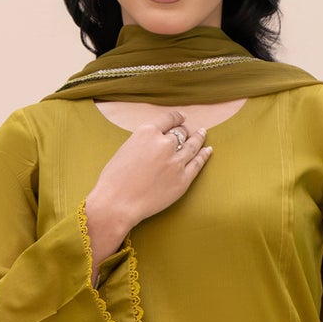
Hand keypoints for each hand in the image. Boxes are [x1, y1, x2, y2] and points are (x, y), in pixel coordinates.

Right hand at [83, 110, 212, 270]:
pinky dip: (204, 155)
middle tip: (188, 131)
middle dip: (184, 131)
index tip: (181, 118)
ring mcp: (176, 162)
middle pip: (181, 133)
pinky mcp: (182, 179)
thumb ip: (143, 142)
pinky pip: (197, 163)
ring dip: (198, 138)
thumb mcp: (126, 148)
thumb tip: (155, 142)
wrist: (117, 203)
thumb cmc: (114, 179)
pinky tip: (208, 151)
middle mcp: (164, 143)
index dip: (177, 118)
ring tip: (202, 134)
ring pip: (192, 145)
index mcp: (147, 132)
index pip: (169, 119)